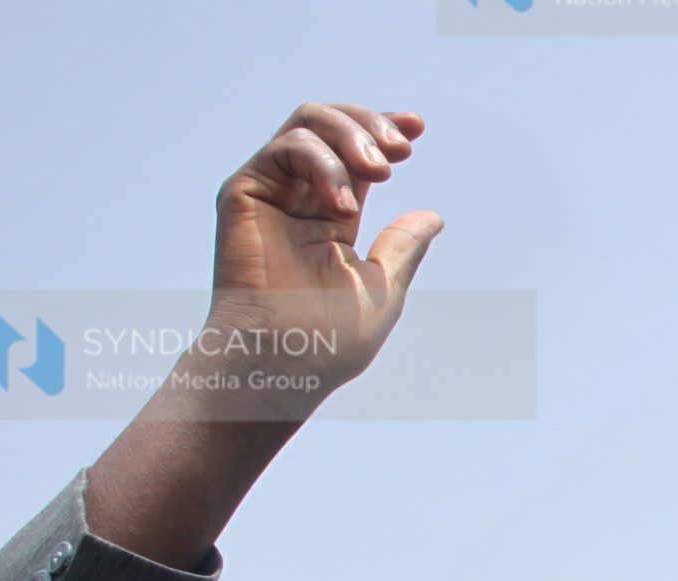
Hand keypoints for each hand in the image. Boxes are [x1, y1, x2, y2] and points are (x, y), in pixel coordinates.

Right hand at [202, 104, 443, 396]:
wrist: (286, 359)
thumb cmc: (329, 339)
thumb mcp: (382, 287)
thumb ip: (402, 247)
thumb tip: (432, 217)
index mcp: (332, 218)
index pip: (356, 157)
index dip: (384, 129)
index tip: (417, 127)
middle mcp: (300, 198)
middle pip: (332, 127)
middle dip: (372, 126)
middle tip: (401, 150)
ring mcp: (271, 191)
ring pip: (309, 123)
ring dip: (352, 135)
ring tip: (380, 171)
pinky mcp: (245, 191)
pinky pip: (287, 146)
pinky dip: (324, 161)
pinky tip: (343, 202)